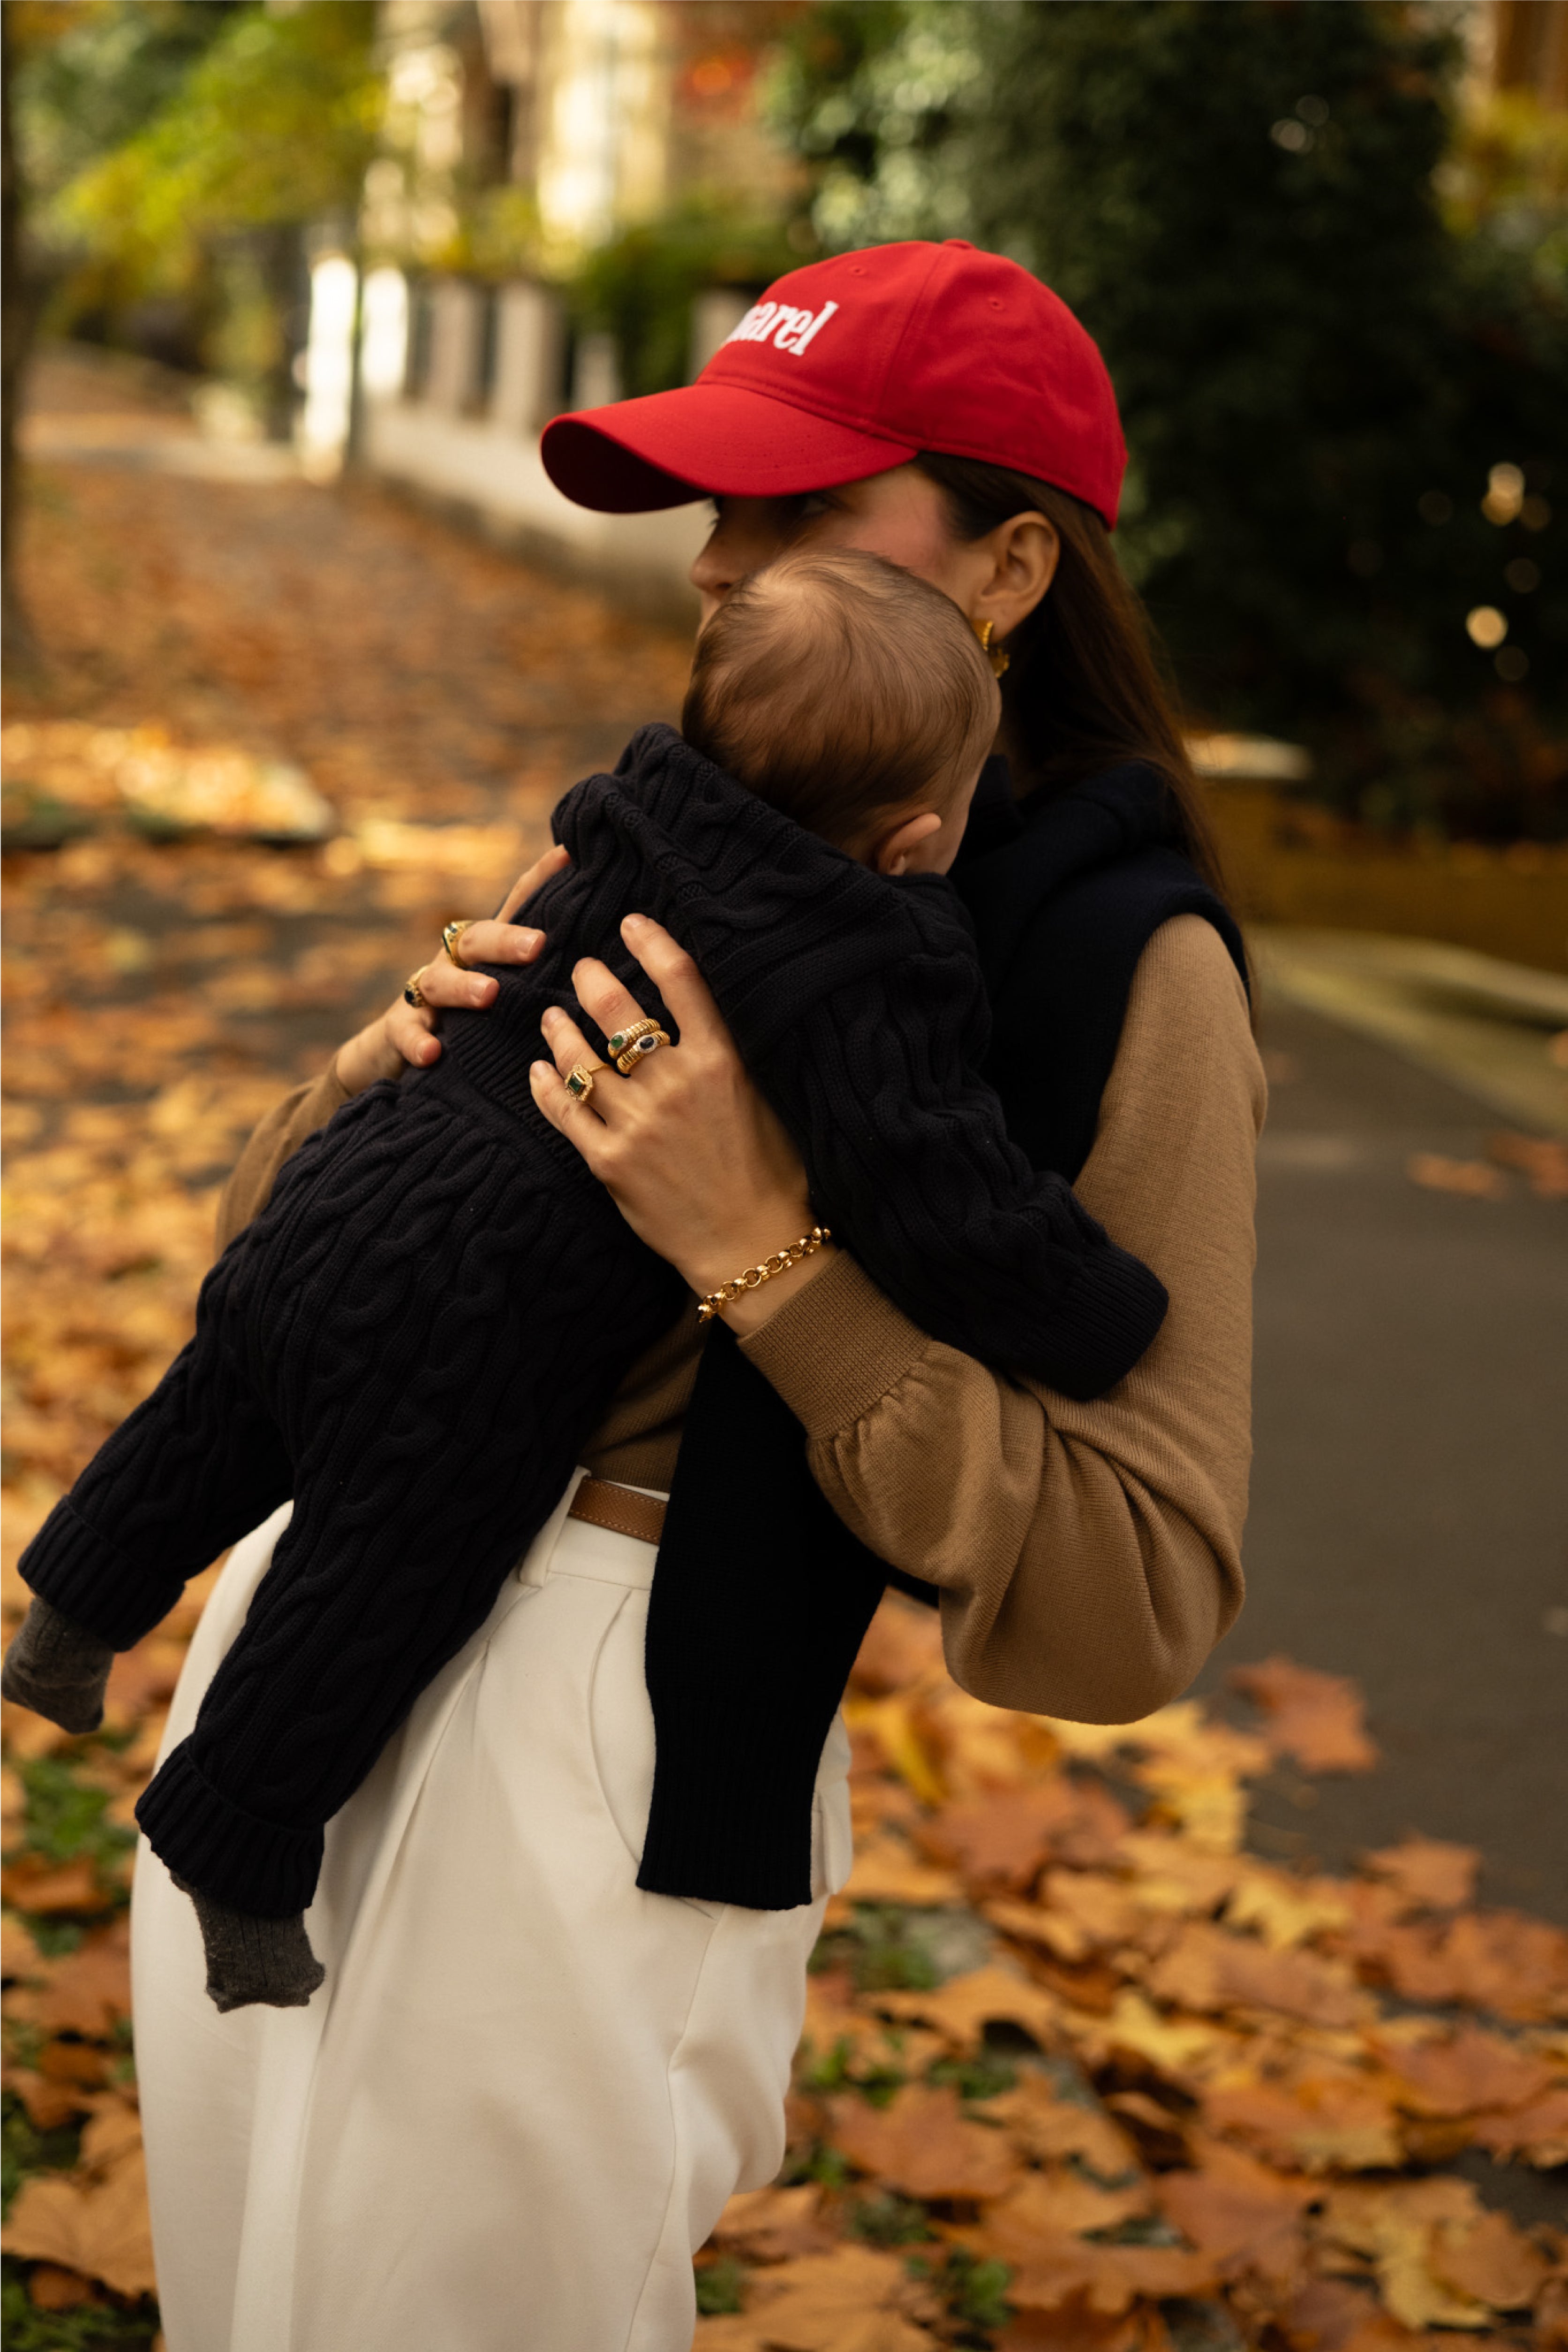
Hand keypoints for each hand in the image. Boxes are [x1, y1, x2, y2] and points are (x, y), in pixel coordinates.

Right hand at [335, 845, 569, 1094]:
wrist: (400, 1056)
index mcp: (486, 953)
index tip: (570, 855)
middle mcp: (454, 963)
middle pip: (476, 940)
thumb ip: (543, 980)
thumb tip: (604, 967)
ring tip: (489, 993)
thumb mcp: (512, 999)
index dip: (539, 880)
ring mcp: (425, 995)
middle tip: (538, 945)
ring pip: (439, 981)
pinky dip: (417, 1040)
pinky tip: (432, 1052)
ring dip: (464, 985)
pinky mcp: (400, 1029)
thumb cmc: (476, 1027)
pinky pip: (404, 1030)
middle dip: (506, 940)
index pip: (514, 908)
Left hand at [530, 914, 832, 1334]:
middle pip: (619, 1011)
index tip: (629, 922)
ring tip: (551, 1016)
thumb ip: (731, 1052)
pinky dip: (546, 1084)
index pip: (680, 981)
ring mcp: (638, 1123)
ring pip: (582, 1058)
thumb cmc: (771, 1171)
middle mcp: (676, 1084)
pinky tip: (538, 1069)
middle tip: (581, 969)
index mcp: (722, 1062)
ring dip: (560, 1030)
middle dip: (591, 980)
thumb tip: (705, 1006)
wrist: (753, 1245)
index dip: (650, 941)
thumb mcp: (763, 1097)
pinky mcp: (610, 1162)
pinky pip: (564, 1111)